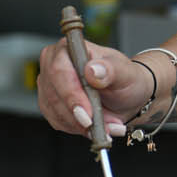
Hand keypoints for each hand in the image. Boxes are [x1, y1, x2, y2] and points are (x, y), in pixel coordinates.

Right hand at [36, 37, 153, 137]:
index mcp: (69, 48)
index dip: (71, 94)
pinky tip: (94, 126)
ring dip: (81, 125)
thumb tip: (92, 70)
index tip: (88, 114)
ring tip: (106, 126)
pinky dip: (77, 128)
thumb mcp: (126, 73)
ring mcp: (49, 85)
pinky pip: (57, 121)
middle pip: (54, 94)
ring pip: (55, 111)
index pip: (60, 70)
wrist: (127, 96)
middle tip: (101, 126)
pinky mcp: (50, 104)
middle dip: (78, 115)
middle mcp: (53, 64)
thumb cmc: (125, 78)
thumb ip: (110, 70)